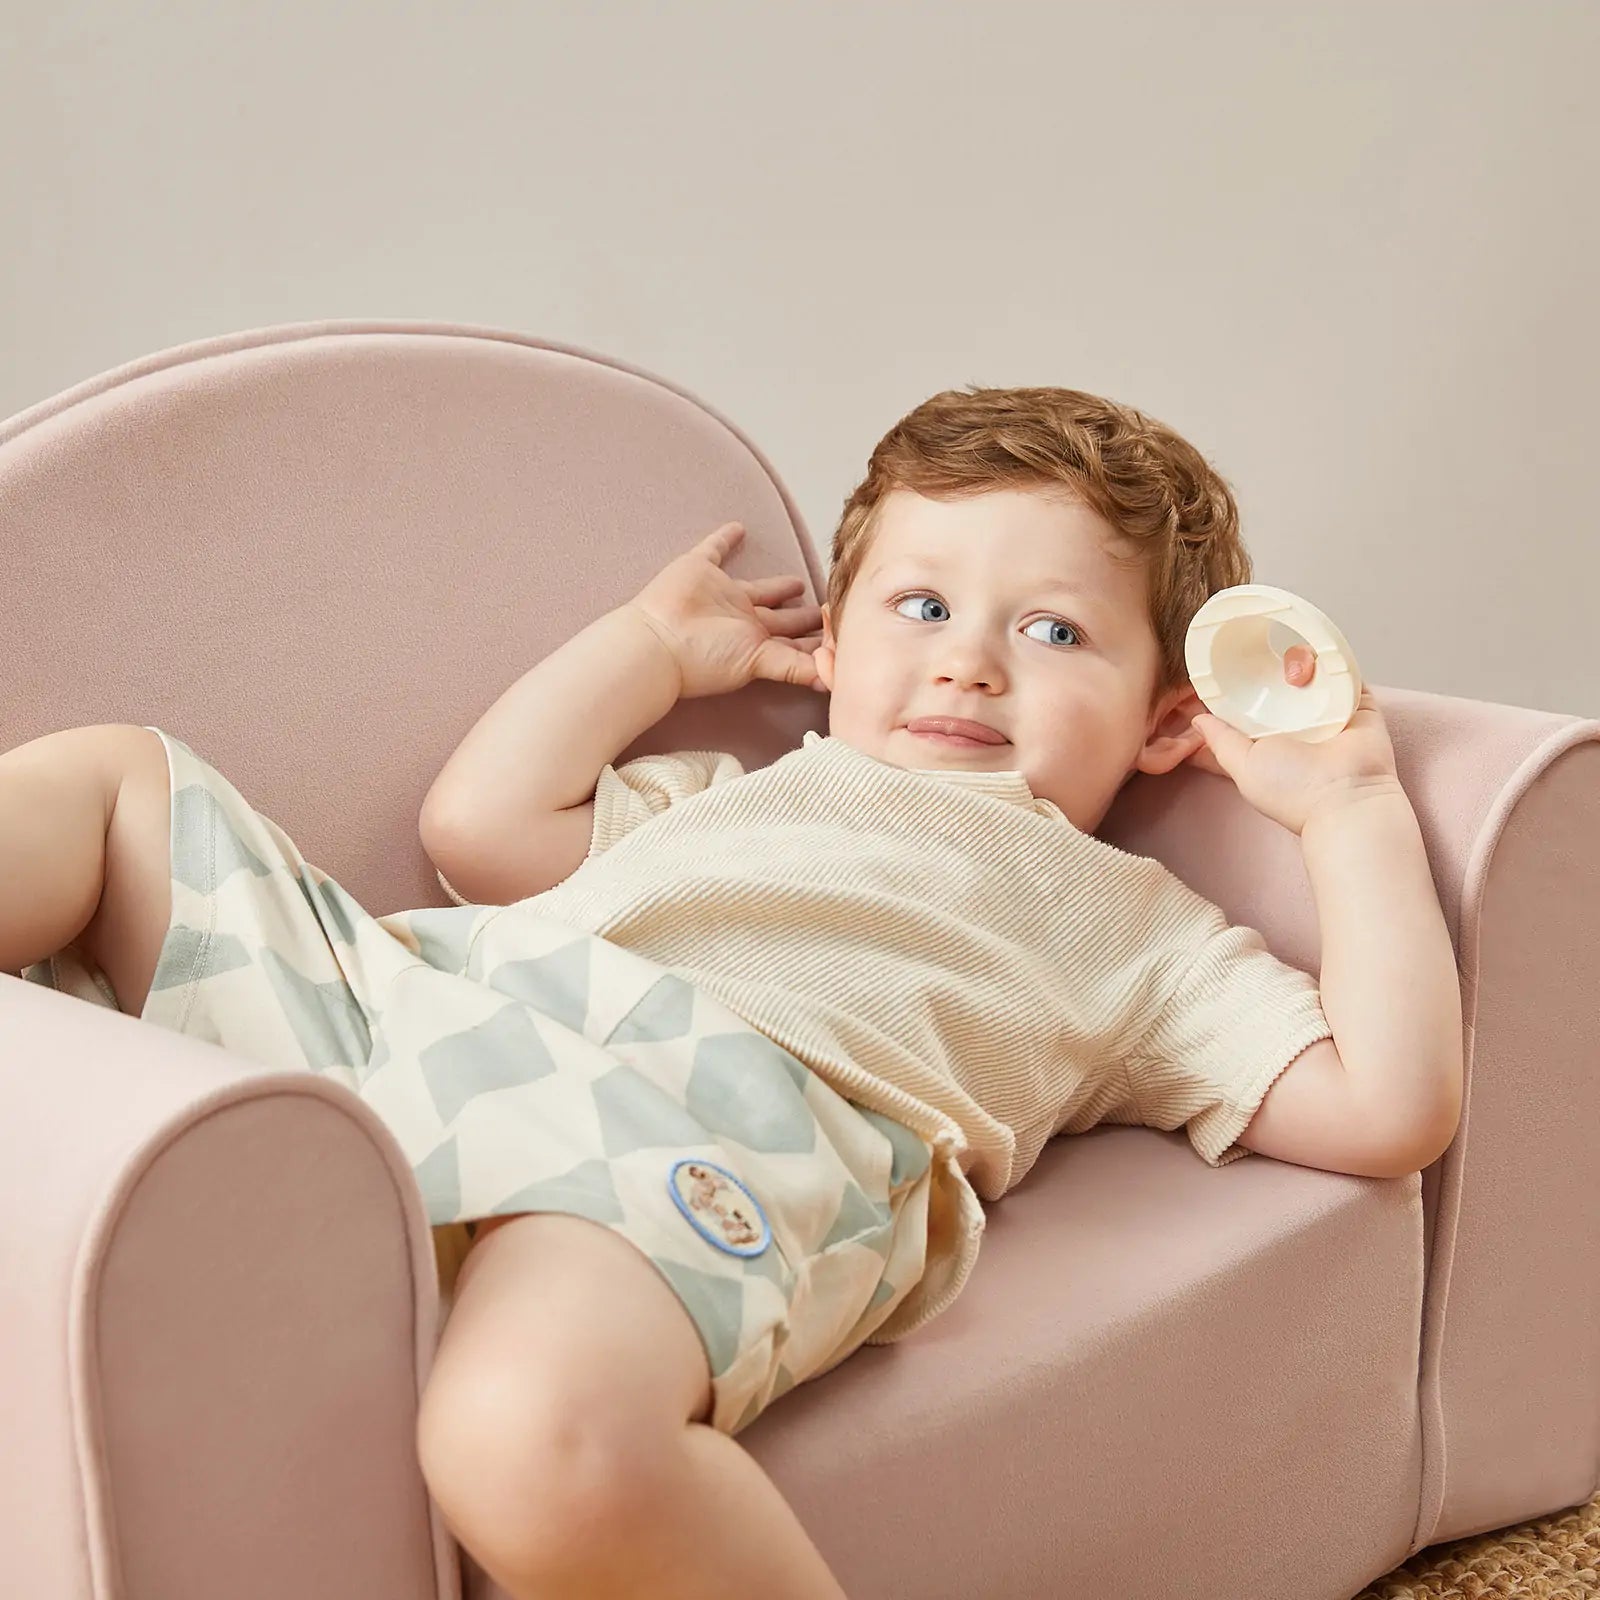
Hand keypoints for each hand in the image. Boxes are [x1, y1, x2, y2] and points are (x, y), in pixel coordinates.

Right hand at [623, 522, 826, 699]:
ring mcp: (722, 595)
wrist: (658, 642)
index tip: (843, 634)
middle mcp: (744, 621)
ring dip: (779, 586)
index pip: (796, 643)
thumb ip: (795, 668)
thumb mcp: (760, 663)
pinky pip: (714, 549)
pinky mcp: (699, 569)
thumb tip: (832, 682)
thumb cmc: (705, 659)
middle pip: (783, 618)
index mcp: (758, 644)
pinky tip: (739, 529)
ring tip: (801, 581)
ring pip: (760, 588)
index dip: (818, 640)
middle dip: (806, 616)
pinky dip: (725, 539)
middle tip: (831, 608)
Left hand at [1186, 668, 1404, 835]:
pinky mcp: (1357, 700)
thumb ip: (1220, 741)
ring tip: (1293, 676)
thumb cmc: (1293, 791)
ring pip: (1310, 668)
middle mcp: (1299, 723)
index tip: (1217, 670)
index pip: (1249, 705)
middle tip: (1255, 657)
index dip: (1234, 687)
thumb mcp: (1241, 765)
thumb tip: (1197, 720)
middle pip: (1278, 680)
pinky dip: (1330, 658)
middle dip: (1266, 663)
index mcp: (1270, 738)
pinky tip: (1313, 667)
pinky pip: (1343, 668)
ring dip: (1297, 661)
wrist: (1346, 796)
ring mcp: (1329, 710)